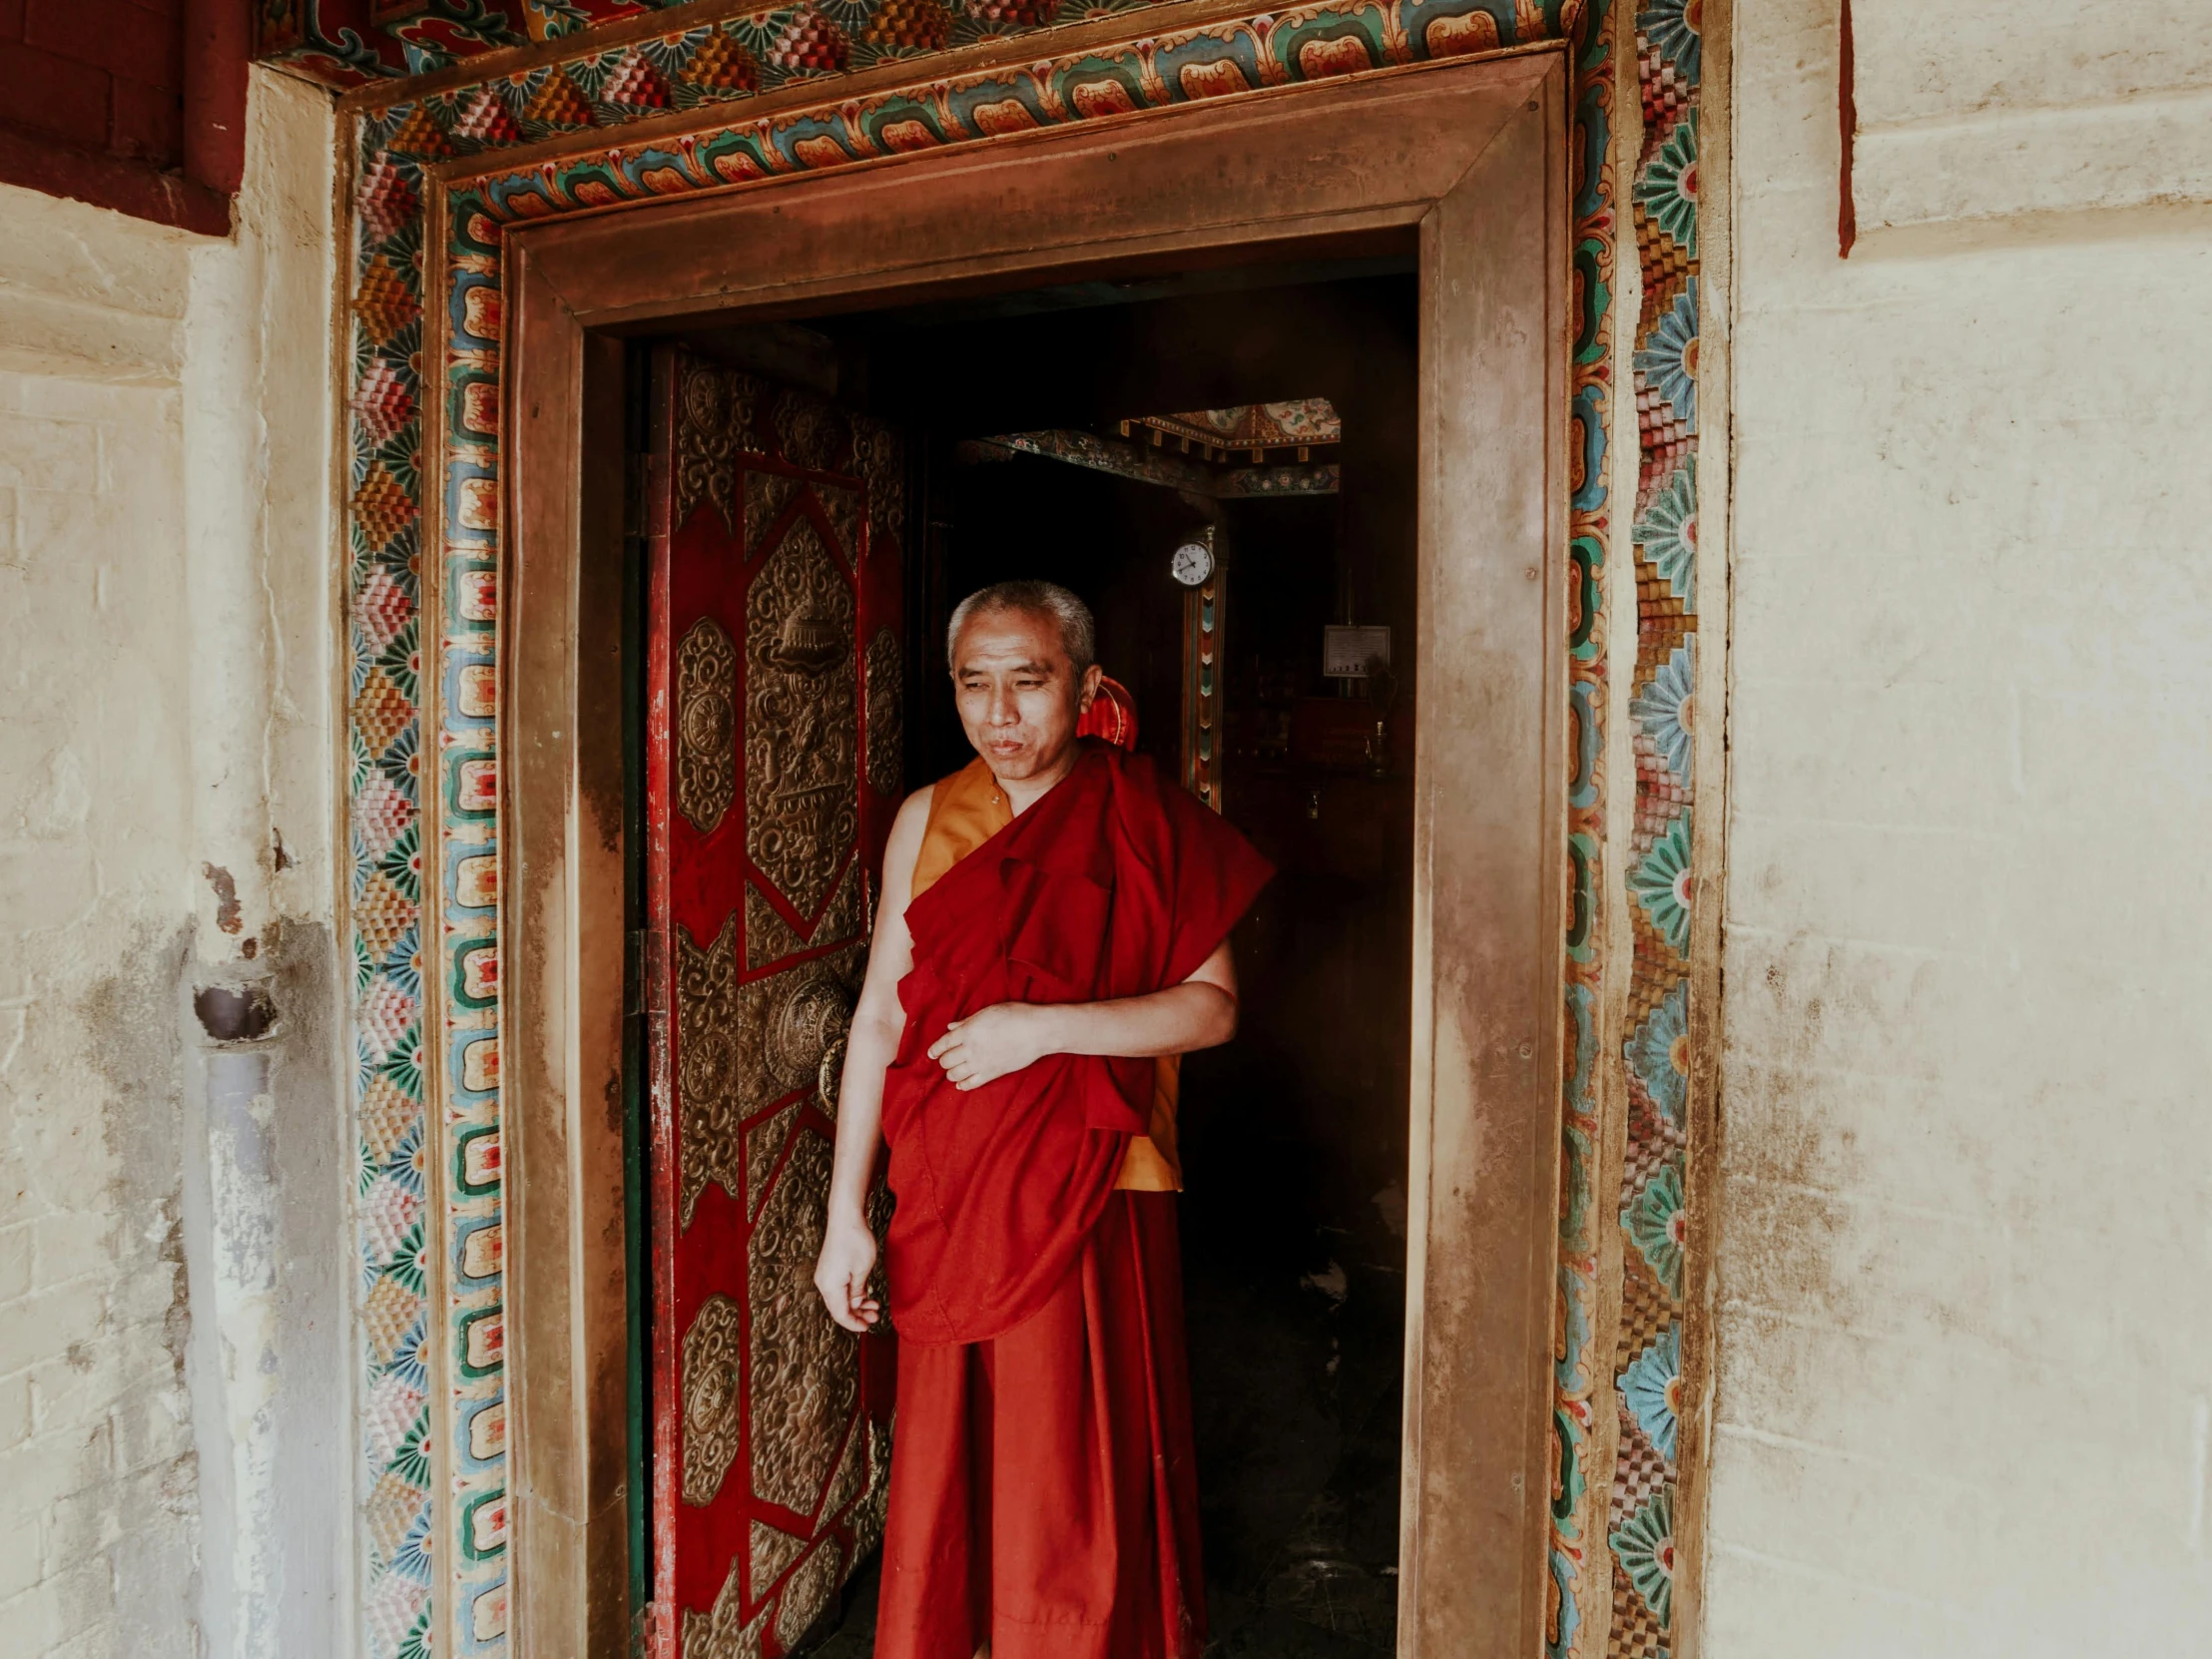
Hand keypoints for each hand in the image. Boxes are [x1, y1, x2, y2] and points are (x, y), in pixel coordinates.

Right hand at [814, 1213, 880, 1332]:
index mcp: (830, 1286)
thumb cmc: (856, 1241)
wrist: (845, 1218)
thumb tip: (856, 1305)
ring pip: (840, 1299)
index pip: (840, 1314)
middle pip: (839, 1308)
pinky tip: (866, 1295)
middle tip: (876, 1316)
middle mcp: (824, 1283)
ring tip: (874, 1307)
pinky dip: (852, 1294)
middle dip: (858, 1315)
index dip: (854, 1323)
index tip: (868, 1327)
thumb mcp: (862, 1270)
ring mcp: (826, 1276)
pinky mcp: (830, 1269)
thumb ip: (858, 1291)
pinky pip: (840, 1288)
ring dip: (857, 1304)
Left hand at [926, 1002, 1053, 1090]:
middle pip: (946, 1061)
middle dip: (944, 1060)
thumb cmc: (1015, 1015)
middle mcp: (971, 1049)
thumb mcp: (988, 1012)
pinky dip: (963, 1085)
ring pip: (954, 1074)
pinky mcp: (992, 1074)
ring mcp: (981, 1063)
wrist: (1037, 1031)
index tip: (931, 1053)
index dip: (934, 1049)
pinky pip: (971, 1084)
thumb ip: (967, 1021)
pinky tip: (961, 1083)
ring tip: (954, 1069)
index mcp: (968, 1031)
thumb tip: (951, 1027)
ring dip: (951, 1073)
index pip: (943, 1043)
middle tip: (946, 1059)